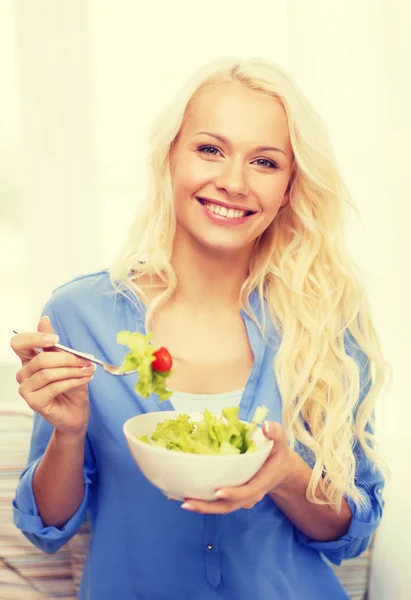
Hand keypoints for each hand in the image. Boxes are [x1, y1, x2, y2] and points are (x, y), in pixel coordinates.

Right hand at [11, 316, 95, 436]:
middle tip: (86, 360)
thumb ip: (55, 344)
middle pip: (41, 359)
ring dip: (72, 370)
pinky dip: (72, 381)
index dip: (35, 338)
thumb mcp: (67, 362)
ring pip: (48, 373)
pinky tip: (85, 379)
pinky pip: (53, 387)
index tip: (56, 339)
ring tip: (88, 370)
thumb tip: (44, 319)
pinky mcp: (34, 402)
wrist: (77, 412)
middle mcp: (24, 374)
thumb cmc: (72, 386)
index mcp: (29, 360)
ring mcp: (26, 389)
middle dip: (67, 358)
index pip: (19, 343)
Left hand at [181, 422, 293, 513]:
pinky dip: (201, 501)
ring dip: (201, 507)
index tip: (218, 491)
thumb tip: (266, 426)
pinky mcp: (231, 496)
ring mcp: (239, 498)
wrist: (280, 470)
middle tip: (188, 503)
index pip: (247, 492)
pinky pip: (216, 502)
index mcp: (260, 483)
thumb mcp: (280, 441)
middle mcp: (249, 495)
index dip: (233, 493)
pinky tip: (183, 496)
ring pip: (220, 507)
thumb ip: (276, 433)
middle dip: (208, 506)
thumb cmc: (277, 454)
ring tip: (182, 501)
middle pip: (228, 506)